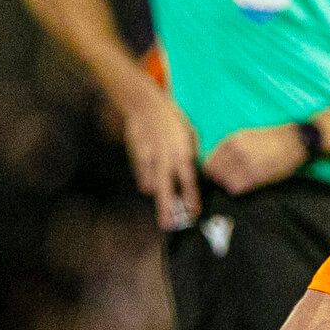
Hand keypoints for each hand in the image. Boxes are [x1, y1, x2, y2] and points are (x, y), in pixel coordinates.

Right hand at [119, 81, 201, 228]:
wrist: (144, 104)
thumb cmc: (172, 120)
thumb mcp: (189, 135)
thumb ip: (190, 155)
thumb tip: (192, 175)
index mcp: (182, 151)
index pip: (188, 179)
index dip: (190, 197)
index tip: (194, 212)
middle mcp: (165, 156)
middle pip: (166, 187)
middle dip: (167, 208)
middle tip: (169, 225)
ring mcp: (148, 157)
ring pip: (150, 185)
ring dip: (157, 193)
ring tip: (163, 198)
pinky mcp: (136, 156)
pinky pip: (142, 177)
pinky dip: (147, 181)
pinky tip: (152, 180)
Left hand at [206, 125, 308, 195]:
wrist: (296, 141)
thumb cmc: (274, 139)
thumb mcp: (248, 135)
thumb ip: (230, 146)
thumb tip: (217, 161)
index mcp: (233, 140)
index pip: (210, 160)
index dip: (212, 169)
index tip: (215, 173)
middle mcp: (237, 151)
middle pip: (214, 172)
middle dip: (217, 178)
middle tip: (225, 180)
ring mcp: (246, 164)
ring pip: (224, 181)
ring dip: (227, 184)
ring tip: (236, 182)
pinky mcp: (256, 176)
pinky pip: (236, 187)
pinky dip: (237, 188)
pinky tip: (244, 185)